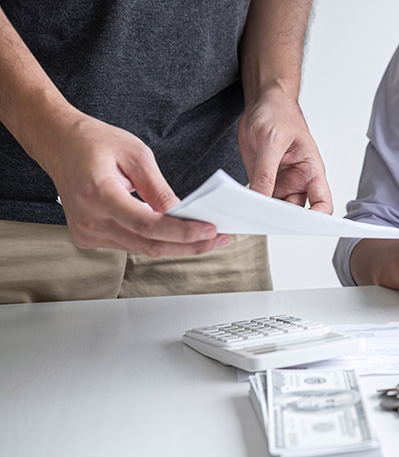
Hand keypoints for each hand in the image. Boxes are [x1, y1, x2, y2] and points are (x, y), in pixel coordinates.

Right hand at [44, 113, 226, 256]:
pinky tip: (178, 235)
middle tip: (218, 239)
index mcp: (98, 195)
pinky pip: (131, 245)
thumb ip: (159, 188)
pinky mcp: (88, 237)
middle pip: (148, 245)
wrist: (58, 143)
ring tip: (206, 237)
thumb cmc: (94, 142)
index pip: (148, 226)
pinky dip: (157, 242)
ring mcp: (86, 232)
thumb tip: (183, 213)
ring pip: (142, 249)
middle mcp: (89, 220)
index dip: (183, 232)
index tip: (211, 230)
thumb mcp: (136, 154)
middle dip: (189, 245)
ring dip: (177, 245)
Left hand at [238, 85, 332, 213]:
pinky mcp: (264, 181)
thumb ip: (266, 171)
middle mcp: (298, 181)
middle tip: (266, 223)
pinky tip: (240, 205)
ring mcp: (281, 182)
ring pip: (276, 209)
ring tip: (250, 215)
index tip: (302, 225)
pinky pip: (259, 199)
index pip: (322, 203)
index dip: (317, 219)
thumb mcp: (271, 141)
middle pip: (296, 212)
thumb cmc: (278, 113)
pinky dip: (251, 204)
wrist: (263, 102)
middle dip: (283, 219)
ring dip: (264, 213)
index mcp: (311, 170)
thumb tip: (260, 199)